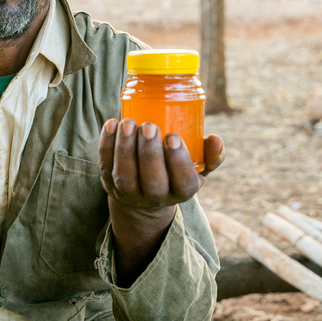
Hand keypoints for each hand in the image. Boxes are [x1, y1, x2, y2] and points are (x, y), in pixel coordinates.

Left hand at [97, 119, 223, 283]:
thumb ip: (211, 154)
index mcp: (182, 191)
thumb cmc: (176, 172)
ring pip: (125, 176)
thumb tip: (216, 139)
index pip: (183, 182)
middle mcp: (155, 197)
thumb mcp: (198, 168)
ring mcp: (129, 193)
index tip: (173, 137)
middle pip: (152, 181)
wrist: (145, 194)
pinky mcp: (109, 183)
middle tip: (149, 127)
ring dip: (125, 148)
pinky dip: (106, 145)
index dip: (178, 162)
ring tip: (128, 123)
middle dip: (149, 154)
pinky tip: (111, 124)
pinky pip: (106, 166)